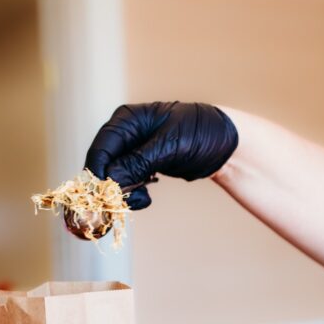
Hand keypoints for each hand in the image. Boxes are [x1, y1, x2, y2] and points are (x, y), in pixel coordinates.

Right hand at [85, 102, 237, 208]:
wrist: (226, 144)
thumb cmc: (201, 133)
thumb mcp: (170, 146)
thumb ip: (138, 162)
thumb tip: (111, 179)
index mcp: (127, 119)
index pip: (101, 147)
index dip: (97, 173)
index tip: (103, 195)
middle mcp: (125, 133)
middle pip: (103, 164)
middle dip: (112, 186)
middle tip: (125, 204)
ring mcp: (132, 150)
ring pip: (113, 177)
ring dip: (124, 193)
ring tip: (143, 200)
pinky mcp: (142, 165)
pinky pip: (127, 183)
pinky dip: (133, 194)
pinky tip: (146, 198)